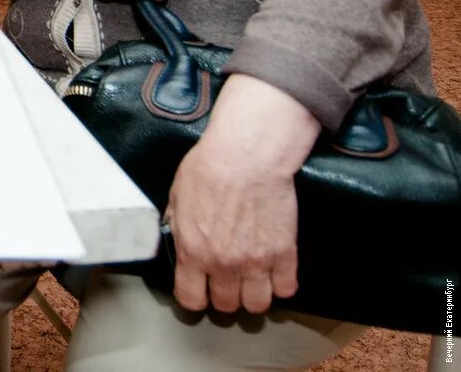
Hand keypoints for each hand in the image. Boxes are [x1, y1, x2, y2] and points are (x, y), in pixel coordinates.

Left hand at [166, 76, 318, 312]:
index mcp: (193, 251)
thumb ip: (177, 226)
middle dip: (224, 296)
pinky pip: (286, 288)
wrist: (246, 157)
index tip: (198, 290)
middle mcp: (224, 264)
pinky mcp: (285, 254)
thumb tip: (176, 240)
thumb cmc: (208, 169)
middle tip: (226, 281)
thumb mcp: (177, 197)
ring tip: (251, 280)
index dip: (194, 297)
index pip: (190, 299)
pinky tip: (273, 271)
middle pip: (226, 306)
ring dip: (253, 295)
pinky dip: (280, 284)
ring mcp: (257, 262)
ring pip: (257, 305)